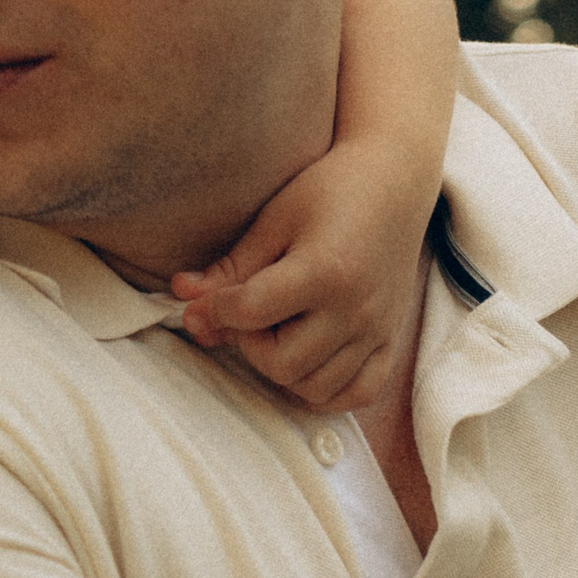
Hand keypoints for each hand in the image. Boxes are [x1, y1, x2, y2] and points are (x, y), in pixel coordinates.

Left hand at [171, 145, 423, 412]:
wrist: (394, 183)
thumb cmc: (328, 192)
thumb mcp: (273, 221)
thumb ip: (230, 267)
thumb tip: (183, 299)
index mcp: (325, 271)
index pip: (251, 312)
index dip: (216, 309)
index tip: (211, 297)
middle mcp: (356, 309)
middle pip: (281, 363)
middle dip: (249, 343)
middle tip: (249, 313)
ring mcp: (378, 330)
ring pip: (313, 387)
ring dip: (282, 367)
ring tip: (278, 329)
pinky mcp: (391, 341)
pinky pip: (357, 394)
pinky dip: (324, 389)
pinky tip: (304, 359)